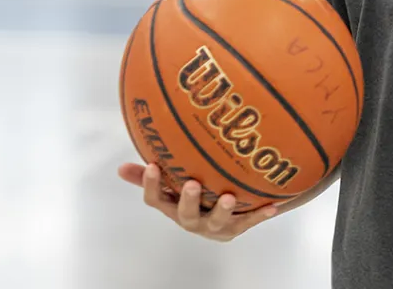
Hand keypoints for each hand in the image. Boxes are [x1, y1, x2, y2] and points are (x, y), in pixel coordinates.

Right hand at [118, 163, 279, 241]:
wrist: (226, 212)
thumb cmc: (194, 195)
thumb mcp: (171, 185)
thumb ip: (149, 176)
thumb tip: (121, 168)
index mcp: (173, 208)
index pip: (156, 201)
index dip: (152, 185)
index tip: (154, 165)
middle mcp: (191, 220)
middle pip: (186, 214)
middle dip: (188, 200)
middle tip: (192, 183)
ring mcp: (214, 226)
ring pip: (217, 222)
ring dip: (223, 211)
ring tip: (228, 197)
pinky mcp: (236, 228)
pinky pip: (249, 221)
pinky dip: (260, 215)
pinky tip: (272, 206)